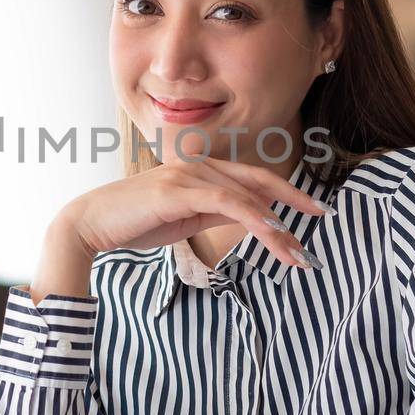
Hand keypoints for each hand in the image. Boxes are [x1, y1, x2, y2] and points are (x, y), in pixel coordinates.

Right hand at [58, 133, 330, 267]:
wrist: (90, 225)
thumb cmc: (134, 223)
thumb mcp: (184, 219)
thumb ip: (214, 212)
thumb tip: (247, 217)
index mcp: (200, 170)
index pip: (252, 178)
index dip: (285, 192)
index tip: (313, 210)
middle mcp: (197, 165)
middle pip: (258, 180)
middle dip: (293, 200)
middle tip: (323, 216)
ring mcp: (187, 174)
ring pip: (245, 196)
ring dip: (276, 224)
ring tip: (297, 250)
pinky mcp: (177, 190)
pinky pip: (224, 201)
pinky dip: (252, 215)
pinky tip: (272, 231)